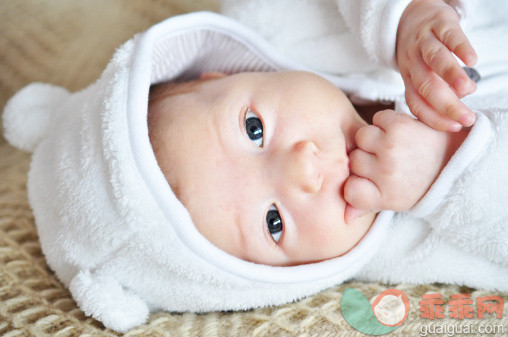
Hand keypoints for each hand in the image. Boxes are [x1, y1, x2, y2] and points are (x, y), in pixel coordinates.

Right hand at [344, 110, 456, 222]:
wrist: (457, 160)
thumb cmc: (420, 182)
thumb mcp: (396, 201)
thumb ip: (366, 207)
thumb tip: (344, 218)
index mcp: (386, 196)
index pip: (350, 190)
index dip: (356, 183)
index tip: (372, 182)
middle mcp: (387, 173)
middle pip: (353, 161)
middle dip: (367, 159)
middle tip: (389, 161)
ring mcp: (391, 148)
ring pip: (361, 137)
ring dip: (374, 138)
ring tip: (392, 145)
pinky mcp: (399, 126)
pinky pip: (377, 119)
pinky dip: (385, 122)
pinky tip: (399, 132)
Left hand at [397, 0, 477, 131]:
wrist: (409, 16)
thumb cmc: (419, 53)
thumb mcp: (419, 74)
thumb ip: (435, 92)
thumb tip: (457, 109)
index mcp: (408, 79)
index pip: (416, 103)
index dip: (433, 117)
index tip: (453, 128)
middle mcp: (412, 62)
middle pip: (426, 86)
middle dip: (446, 105)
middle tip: (466, 118)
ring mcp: (423, 42)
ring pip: (434, 60)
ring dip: (450, 76)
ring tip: (468, 91)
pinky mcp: (438, 23)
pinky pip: (449, 35)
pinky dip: (460, 47)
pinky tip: (472, 60)